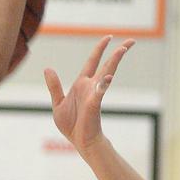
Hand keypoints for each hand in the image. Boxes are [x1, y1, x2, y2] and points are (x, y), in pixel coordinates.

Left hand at [45, 36, 134, 151]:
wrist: (80, 141)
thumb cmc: (72, 125)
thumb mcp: (58, 103)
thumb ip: (54, 86)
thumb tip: (47, 68)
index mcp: (82, 84)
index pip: (93, 61)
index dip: (100, 49)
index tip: (109, 37)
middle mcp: (90, 86)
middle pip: (106, 64)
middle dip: (118, 52)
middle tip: (131, 41)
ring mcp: (94, 94)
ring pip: (106, 73)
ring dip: (114, 61)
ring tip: (123, 49)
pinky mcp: (93, 104)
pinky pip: (99, 92)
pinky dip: (103, 84)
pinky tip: (108, 76)